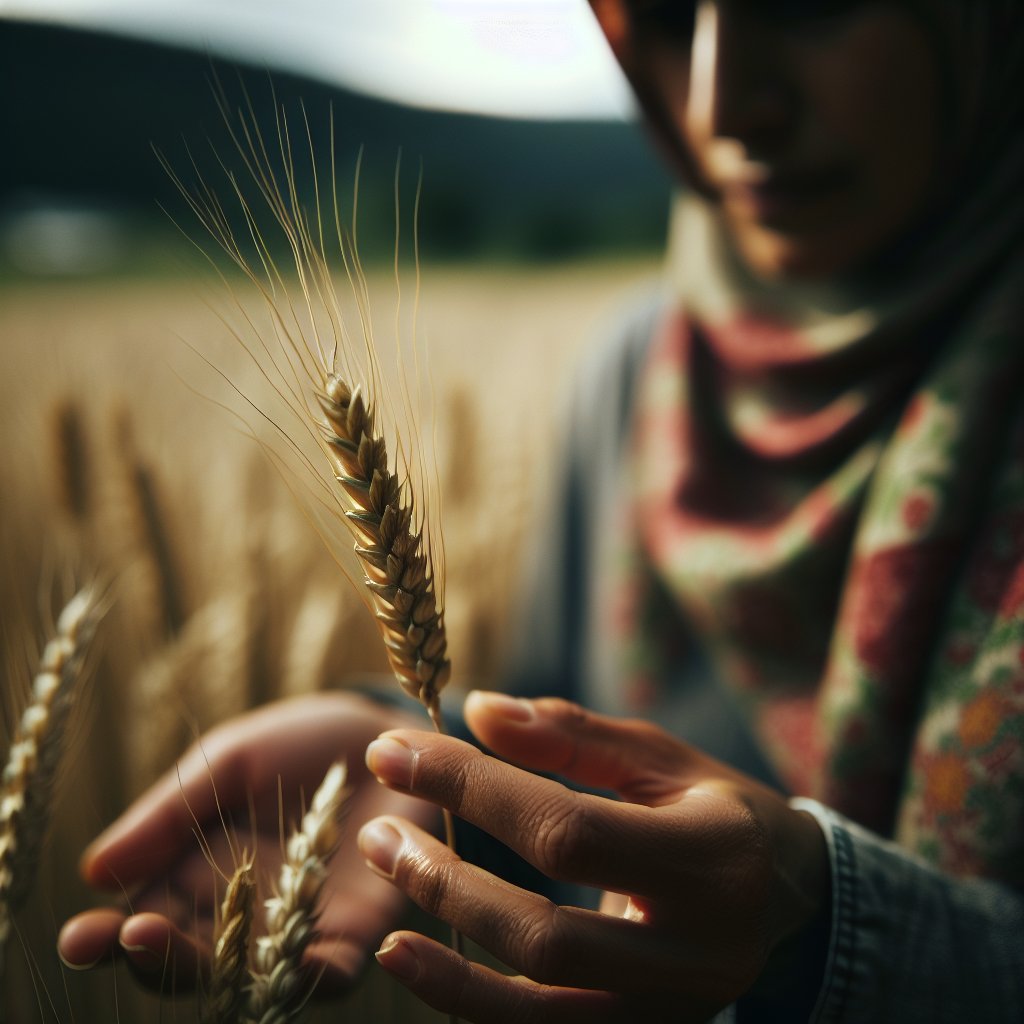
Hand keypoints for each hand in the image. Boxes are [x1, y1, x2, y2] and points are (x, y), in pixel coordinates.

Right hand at [57, 692, 435, 993]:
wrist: (388, 737)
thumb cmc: (301, 745)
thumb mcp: (229, 761)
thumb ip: (171, 812)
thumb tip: (94, 872)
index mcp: (198, 874)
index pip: (143, 917)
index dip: (106, 934)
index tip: (79, 936)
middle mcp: (240, 915)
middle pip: (186, 959)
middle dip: (152, 955)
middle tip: (130, 933)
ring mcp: (296, 930)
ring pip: (244, 978)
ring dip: (211, 972)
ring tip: (187, 946)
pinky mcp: (356, 933)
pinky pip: (326, 972)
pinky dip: (304, 975)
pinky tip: (282, 962)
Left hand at [357, 692, 828, 1022]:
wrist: (794, 898)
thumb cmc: (722, 810)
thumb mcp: (663, 757)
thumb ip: (573, 735)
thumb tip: (477, 711)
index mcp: (714, 859)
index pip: (566, 829)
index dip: (471, 789)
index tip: (395, 749)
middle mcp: (701, 953)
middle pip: (545, 933)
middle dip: (447, 879)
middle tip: (380, 830)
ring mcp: (675, 1012)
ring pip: (540, 1012)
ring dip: (447, 959)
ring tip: (383, 910)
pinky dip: (473, 1007)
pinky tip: (415, 964)